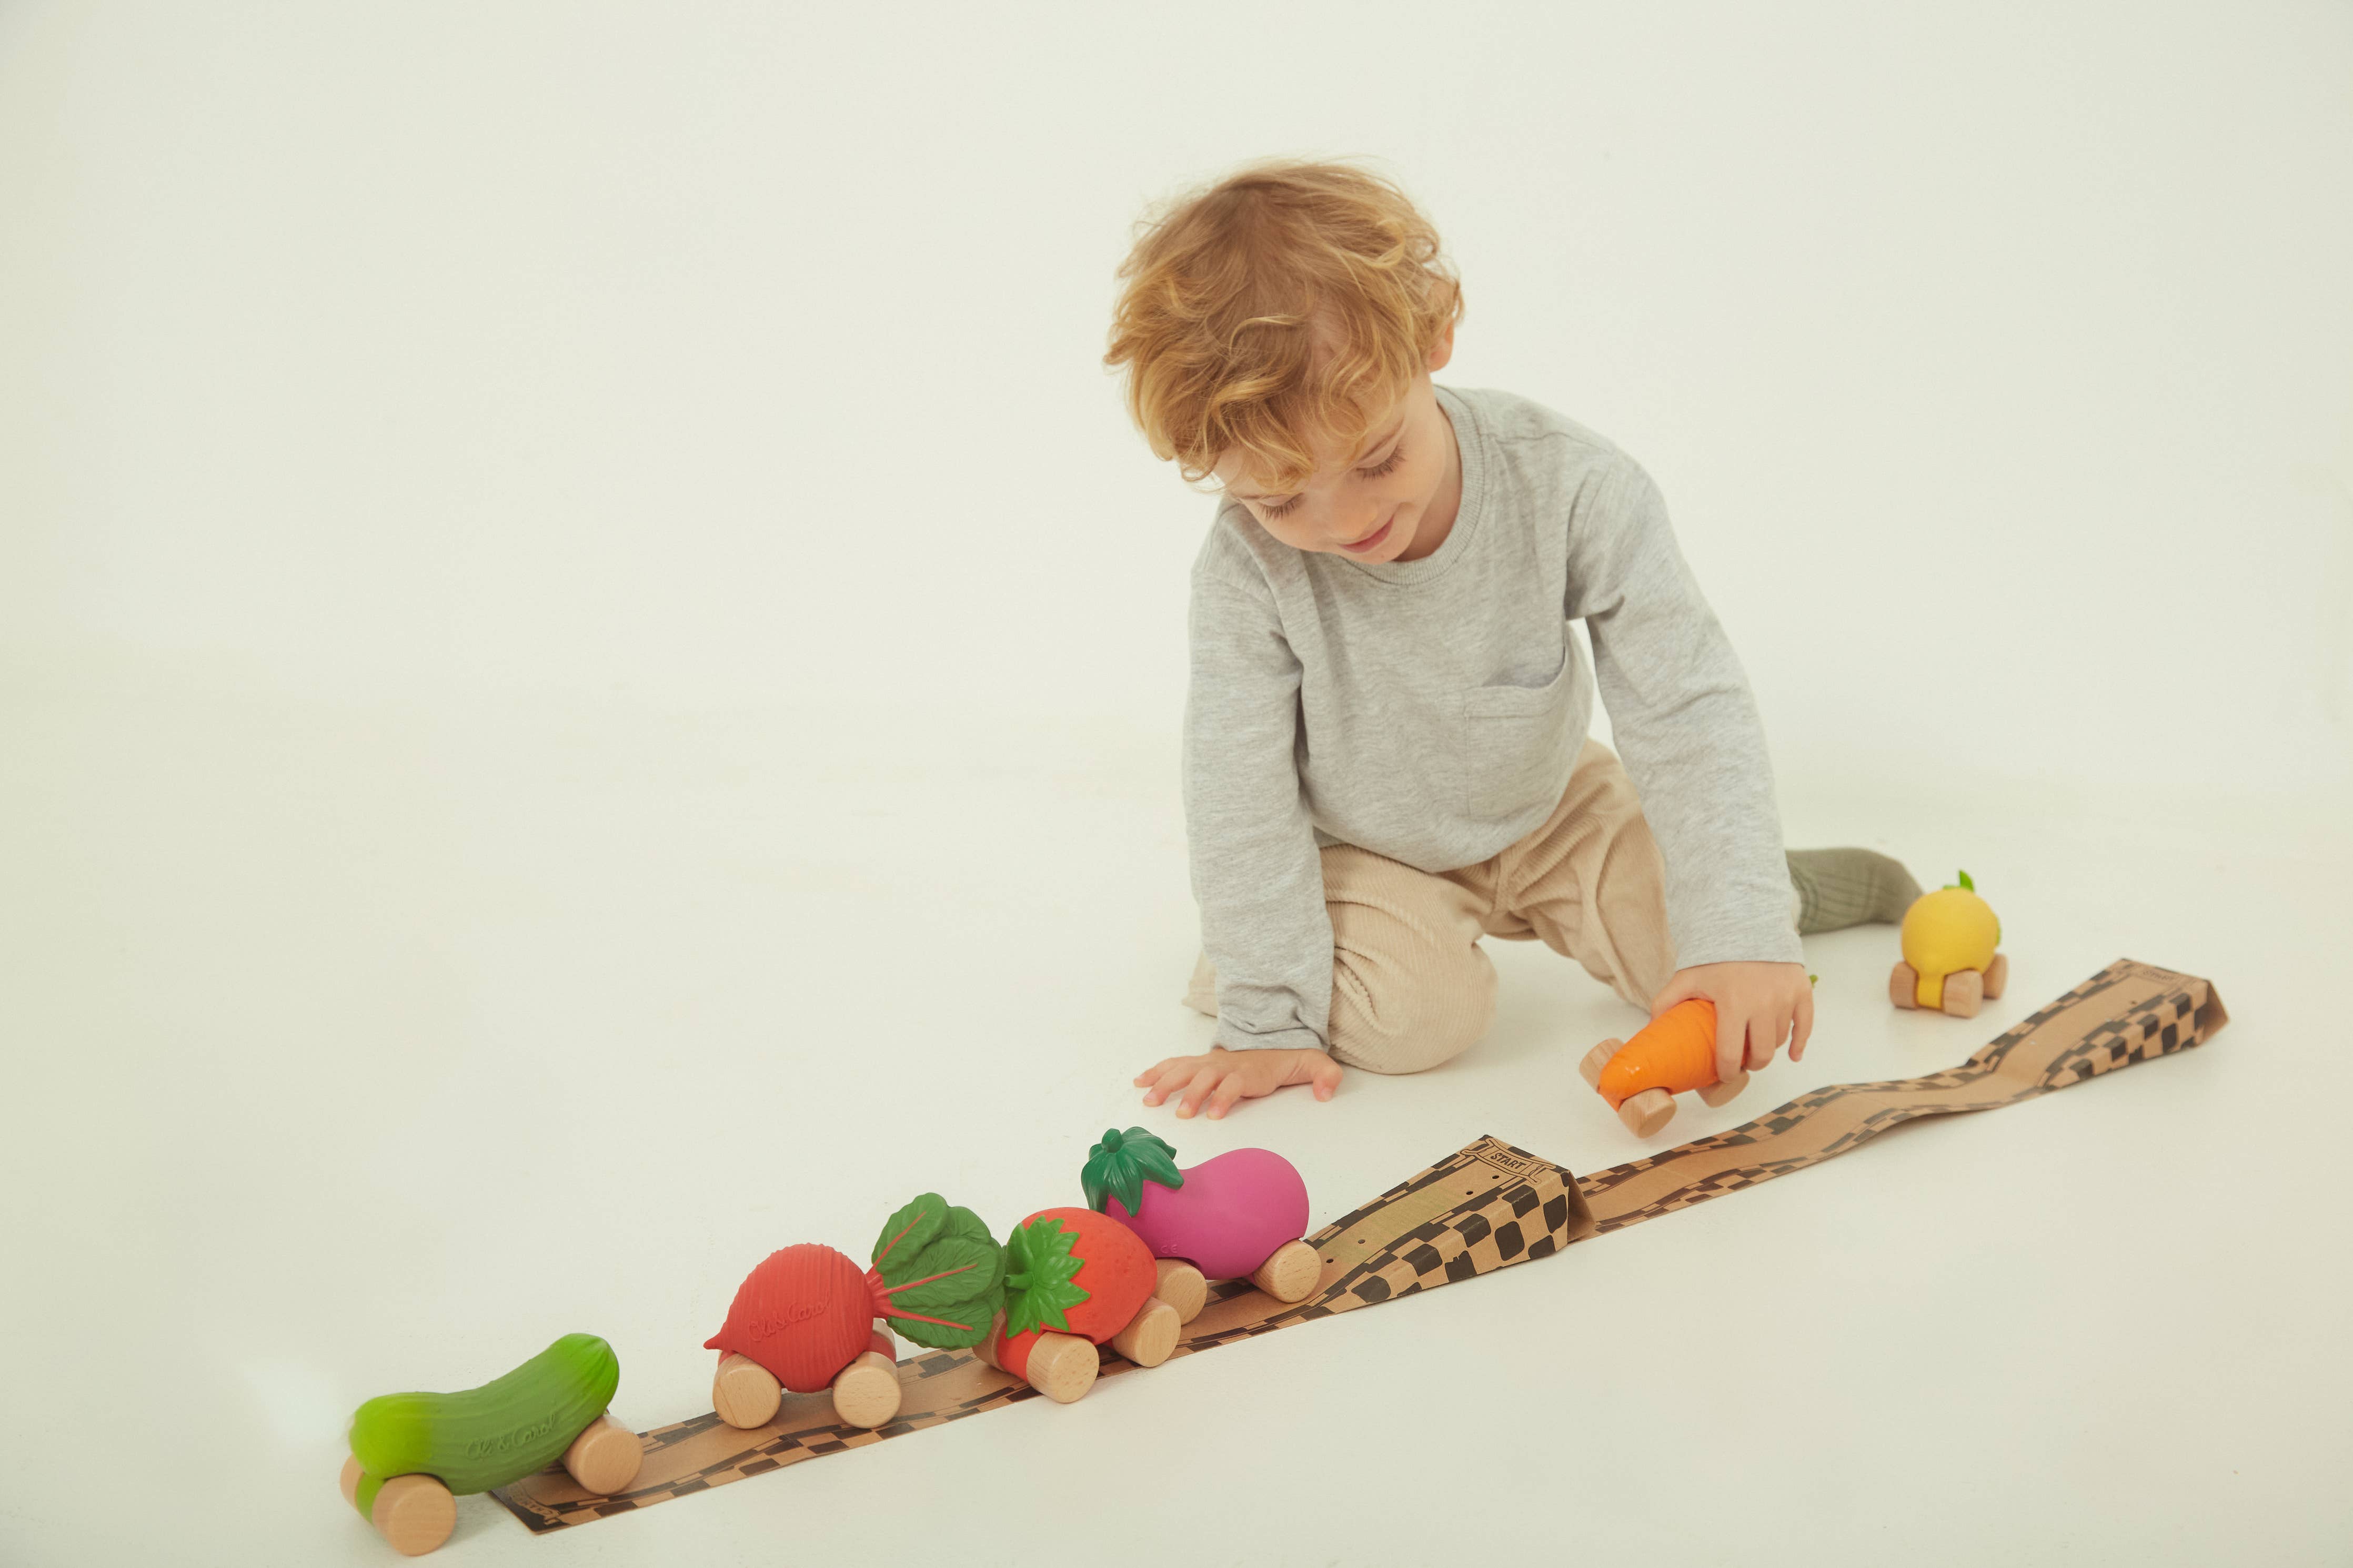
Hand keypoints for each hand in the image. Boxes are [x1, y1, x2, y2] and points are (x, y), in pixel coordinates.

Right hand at [1132, 1045, 1341, 1119]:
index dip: (1224, 1097)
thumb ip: (1325, 1076)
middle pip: (1205, 1075)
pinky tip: (1140, 1082)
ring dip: (1166, 1083)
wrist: (1274, 1043)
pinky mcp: (1200, 1062)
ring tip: (1149, 1100)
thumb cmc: (1290, 1061)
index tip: (1214, 1115)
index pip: (1235, 1082)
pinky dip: (1156, 1071)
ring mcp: (1210, 1061)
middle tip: (1180, 1114)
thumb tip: (1326, 1092)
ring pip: (1185, 1069)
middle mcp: (1226, 1064)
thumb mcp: (1315, 1065)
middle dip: (1191, 1093)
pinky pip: (1175, 1064)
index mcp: (1250, 1069)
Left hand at [1649, 961, 1813, 1082]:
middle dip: (1751, 1064)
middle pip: (1762, 1054)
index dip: (1727, 1072)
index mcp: (1733, 1003)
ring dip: (1768, 1048)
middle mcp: (1763, 1003)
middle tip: (1742, 1063)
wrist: (1746, 924)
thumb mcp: (1687, 977)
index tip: (1724, 1076)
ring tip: (1755, 1045)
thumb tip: (1652, 1027)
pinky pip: (1806, 1025)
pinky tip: (1793, 1054)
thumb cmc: (1715, 955)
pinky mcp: (1802, 990)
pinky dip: (1800, 1042)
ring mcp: (1786, 997)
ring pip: (1779, 1039)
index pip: (1731, 1053)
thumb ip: (1667, 1001)